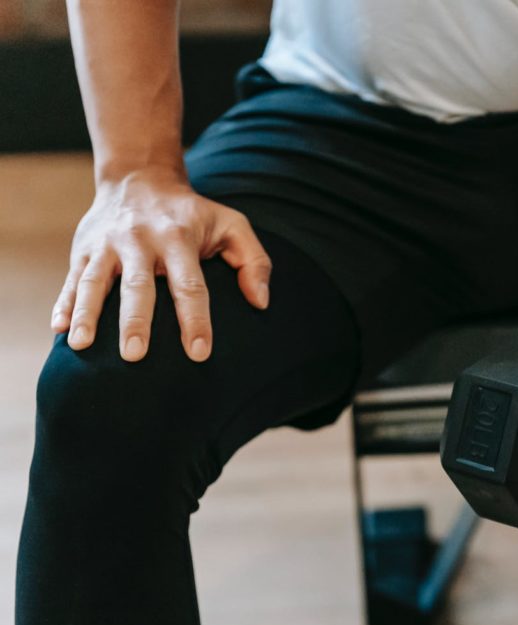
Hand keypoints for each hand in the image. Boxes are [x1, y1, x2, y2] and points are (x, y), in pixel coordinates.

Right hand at [54, 166, 271, 361]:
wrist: (140, 177)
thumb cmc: (192, 214)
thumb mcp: (231, 224)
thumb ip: (254, 260)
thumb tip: (261, 302)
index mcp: (179, 239)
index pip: (189, 285)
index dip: (194, 320)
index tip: (198, 352)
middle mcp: (140, 241)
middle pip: (138, 286)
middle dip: (135, 321)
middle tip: (134, 356)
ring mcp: (107, 245)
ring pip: (95, 281)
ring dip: (88, 313)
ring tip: (81, 345)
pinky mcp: (83, 248)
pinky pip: (72, 279)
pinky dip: (64, 303)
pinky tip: (58, 328)